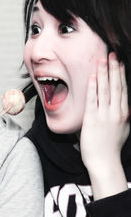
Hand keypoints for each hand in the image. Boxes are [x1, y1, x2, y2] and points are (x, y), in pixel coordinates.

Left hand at [80, 52, 128, 198]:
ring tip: (102, 60)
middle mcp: (116, 112)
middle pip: (116, 86)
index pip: (123, 90)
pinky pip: (92, 100)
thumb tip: (123, 107)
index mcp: (124, 114)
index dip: (121, 75)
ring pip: (105, 90)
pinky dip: (93, 87)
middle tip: (112, 54)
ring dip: (103, 74)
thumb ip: (122, 116)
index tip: (120, 63)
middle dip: (114, 69)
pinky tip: (92, 77)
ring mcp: (104, 115)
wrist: (104, 161)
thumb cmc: (111, 147)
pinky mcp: (92, 120)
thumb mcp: (123, 129)